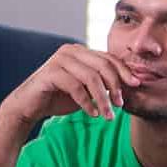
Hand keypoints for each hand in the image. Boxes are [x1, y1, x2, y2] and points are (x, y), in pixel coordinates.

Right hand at [4, 44, 140, 126]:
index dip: (124, 72)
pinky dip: (87, 103)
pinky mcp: (50, 73)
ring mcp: (59, 60)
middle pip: (103, 65)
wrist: (30, 106)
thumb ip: (105, 83)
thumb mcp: (89, 89)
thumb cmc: (61, 97)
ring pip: (91, 78)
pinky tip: (93, 114)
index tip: (136, 85)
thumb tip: (133, 84)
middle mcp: (71, 51)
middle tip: (120, 104)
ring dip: (103, 99)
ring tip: (108, 115)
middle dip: (116, 86)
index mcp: (82, 51)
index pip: (109, 58)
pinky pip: (76, 87)